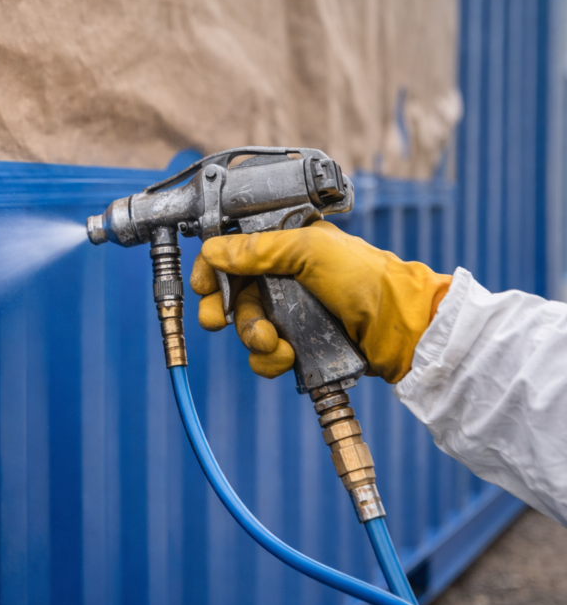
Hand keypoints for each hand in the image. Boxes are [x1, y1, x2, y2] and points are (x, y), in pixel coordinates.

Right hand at [189, 220, 451, 383]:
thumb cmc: (365, 278)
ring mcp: (289, 311)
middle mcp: (282, 277)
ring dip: (253, 338)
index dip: (212, 270)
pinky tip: (289, 355)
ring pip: (245, 328)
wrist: (399, 327)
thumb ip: (258, 250)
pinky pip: (263, 355)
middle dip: (224, 311)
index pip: (231, 253)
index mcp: (283, 245)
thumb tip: (213, 250)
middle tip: (220, 320)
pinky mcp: (297, 342)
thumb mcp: (309, 251)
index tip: (205, 287)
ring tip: (274, 340)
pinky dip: (270, 359)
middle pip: (229, 295)